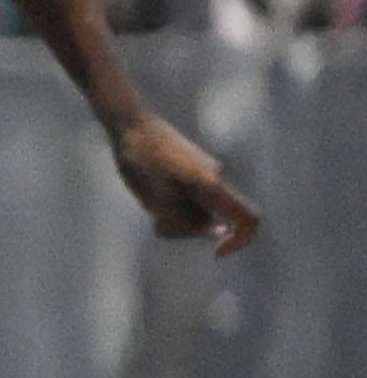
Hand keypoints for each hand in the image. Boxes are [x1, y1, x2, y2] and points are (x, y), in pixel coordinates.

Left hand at [109, 112, 258, 254]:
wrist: (130, 126)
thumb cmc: (141, 157)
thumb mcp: (155, 196)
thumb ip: (184, 218)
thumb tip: (216, 233)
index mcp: (211, 185)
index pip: (248, 218)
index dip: (240, 240)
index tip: (215, 251)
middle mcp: (214, 182)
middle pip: (213, 223)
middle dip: (187, 230)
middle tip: (158, 220)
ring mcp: (202, 180)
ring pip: (197, 216)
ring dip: (175, 221)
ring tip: (151, 205)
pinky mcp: (190, 178)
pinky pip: (186, 204)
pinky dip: (171, 211)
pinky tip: (151, 198)